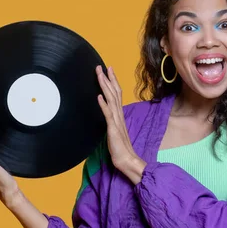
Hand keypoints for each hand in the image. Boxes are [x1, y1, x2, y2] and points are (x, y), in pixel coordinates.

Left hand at [96, 65, 145, 182]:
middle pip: (114, 93)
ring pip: (111, 99)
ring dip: (105, 86)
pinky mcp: (113, 129)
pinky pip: (108, 115)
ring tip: (100, 75)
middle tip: (102, 66)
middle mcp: (119, 115)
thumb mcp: (114, 131)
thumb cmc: (120, 148)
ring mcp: (116, 121)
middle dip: (108, 79)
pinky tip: (99, 96)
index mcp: (119, 115)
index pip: (116, 94)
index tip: (108, 70)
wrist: (127, 160)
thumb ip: (112, 121)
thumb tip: (107, 113)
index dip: (112, 82)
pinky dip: (103, 105)